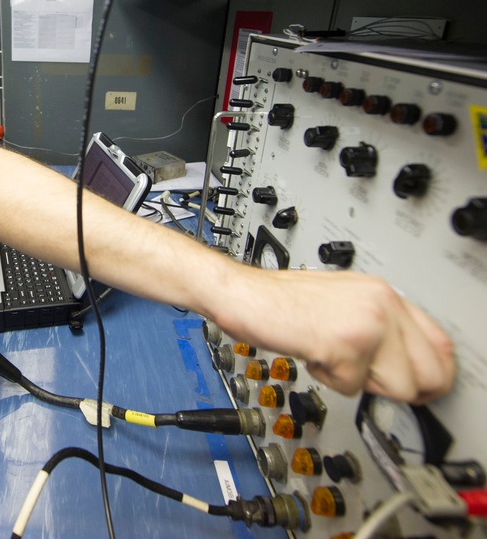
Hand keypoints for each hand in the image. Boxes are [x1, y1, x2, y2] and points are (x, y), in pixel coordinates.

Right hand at [217, 266, 453, 403]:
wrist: (242, 295)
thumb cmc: (277, 301)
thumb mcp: (341, 303)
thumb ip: (376, 327)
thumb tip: (404, 365)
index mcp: (383, 293)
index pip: (439, 343)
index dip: (430, 374)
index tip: (416, 387)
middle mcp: (382, 303)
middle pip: (429, 372)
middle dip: (399, 387)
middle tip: (366, 378)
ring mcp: (367, 322)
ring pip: (397, 385)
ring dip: (360, 382)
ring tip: (331, 358)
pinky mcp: (345, 344)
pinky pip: (353, 386)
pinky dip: (328, 379)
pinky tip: (312, 354)